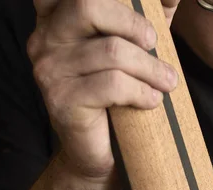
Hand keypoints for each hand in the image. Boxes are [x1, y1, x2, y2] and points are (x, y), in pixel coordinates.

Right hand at [27, 0, 179, 179]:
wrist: (100, 152)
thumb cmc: (119, 96)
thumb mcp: (134, 48)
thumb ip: (148, 15)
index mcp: (57, 18)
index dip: (113, 0)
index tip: (139, 26)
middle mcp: (45, 39)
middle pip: (88, 5)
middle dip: (133, 23)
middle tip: (154, 44)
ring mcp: (49, 70)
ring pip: (111, 51)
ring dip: (150, 68)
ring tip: (167, 82)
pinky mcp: (61, 100)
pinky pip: (112, 84)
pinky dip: (141, 92)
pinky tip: (152, 100)